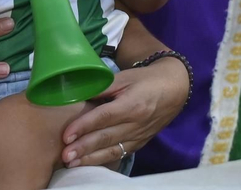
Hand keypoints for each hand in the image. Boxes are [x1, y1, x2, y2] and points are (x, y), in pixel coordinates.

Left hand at [61, 59, 189, 168]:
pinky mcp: (140, 143)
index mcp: (131, 104)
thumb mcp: (124, 77)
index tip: (66, 135)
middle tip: (65, 156)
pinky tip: (89, 162)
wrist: (175, 89)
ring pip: (112, 150)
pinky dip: (104, 160)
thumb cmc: (146, 80)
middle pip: (106, 137)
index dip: (84, 126)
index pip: (103, 117)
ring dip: (91, 158)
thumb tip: (78, 94)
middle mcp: (136, 123)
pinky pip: (121, 154)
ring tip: (72, 163)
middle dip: (83, 148)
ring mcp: (139, 136)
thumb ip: (102, 87)